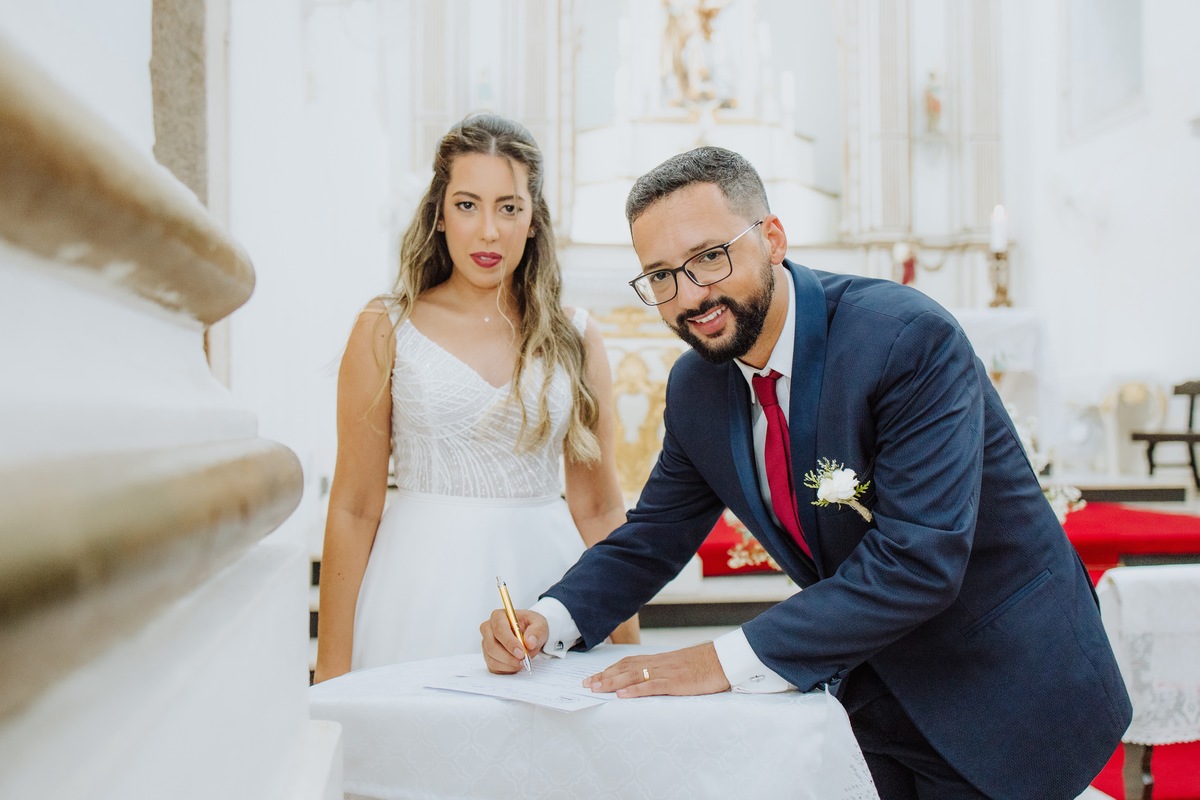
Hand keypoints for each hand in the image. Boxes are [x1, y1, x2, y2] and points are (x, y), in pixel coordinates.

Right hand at [480, 608, 546, 673]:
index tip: (522, 652)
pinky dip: (507, 669)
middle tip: (524, 660)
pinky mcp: (488, 656)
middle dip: (509, 657)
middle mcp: (488, 629)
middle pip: (492, 646)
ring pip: (492, 659)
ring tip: (523, 662)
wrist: (530, 634)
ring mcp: (486, 643)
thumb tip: (530, 642)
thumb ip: (536, 632)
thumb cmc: (531, 626)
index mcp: (498, 616)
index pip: (499, 629)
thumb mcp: (540, 624)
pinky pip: (493, 667)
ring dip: (509, 664)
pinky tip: (516, 664)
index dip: (510, 643)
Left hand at [583, 643, 730, 697]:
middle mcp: (658, 663)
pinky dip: (635, 690)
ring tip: (596, 688)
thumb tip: (649, 679)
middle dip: (604, 676)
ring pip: (634, 676)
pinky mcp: (676, 682)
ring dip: (612, 683)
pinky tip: (622, 695)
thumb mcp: (680, 666)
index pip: (628, 662)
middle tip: (586, 684)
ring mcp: (666, 672)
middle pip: (625, 668)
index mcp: (659, 659)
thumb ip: (664, 670)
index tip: (594, 677)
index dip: (609, 670)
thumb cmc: (704, 664)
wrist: (724, 660)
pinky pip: (652, 686)